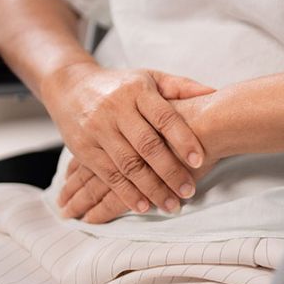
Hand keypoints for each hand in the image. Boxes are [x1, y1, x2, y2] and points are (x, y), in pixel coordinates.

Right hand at [57, 93, 215, 222]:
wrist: (70, 86)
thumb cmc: (122, 85)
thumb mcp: (150, 78)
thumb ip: (181, 87)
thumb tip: (214, 92)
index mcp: (137, 91)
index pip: (164, 117)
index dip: (183, 139)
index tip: (200, 160)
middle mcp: (116, 109)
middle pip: (146, 145)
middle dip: (170, 171)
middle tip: (189, 191)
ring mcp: (97, 130)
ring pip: (128, 165)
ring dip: (151, 188)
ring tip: (171, 205)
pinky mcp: (83, 149)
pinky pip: (107, 175)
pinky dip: (126, 193)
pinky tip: (143, 206)